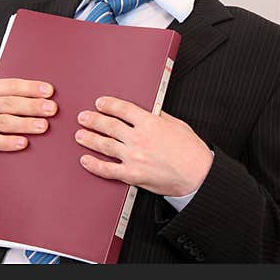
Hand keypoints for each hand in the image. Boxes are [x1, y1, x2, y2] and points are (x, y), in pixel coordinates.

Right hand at [0, 78, 56, 152]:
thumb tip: (31, 92)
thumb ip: (0, 91)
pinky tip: (22, 142)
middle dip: (33, 106)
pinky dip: (9, 142)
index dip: (31, 88)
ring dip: (26, 124)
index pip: (11, 86)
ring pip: (4, 122)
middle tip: (51, 109)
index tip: (48, 91)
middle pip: (10, 103)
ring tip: (43, 126)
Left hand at [74, 96, 213, 196]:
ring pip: (104, 145)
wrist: (199, 176)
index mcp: (150, 123)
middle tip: (83, 117)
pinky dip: (94, 165)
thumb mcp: (178, 125)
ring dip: (89, 139)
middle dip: (93, 120)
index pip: (122, 109)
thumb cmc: (192, 152)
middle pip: (109, 125)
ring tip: (80, 135)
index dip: (108, 105)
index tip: (99, 103)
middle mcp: (139, 138)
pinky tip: (85, 160)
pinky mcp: (132, 174)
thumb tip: (149, 111)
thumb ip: (160, 117)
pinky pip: (108, 169)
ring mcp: (134, 157)